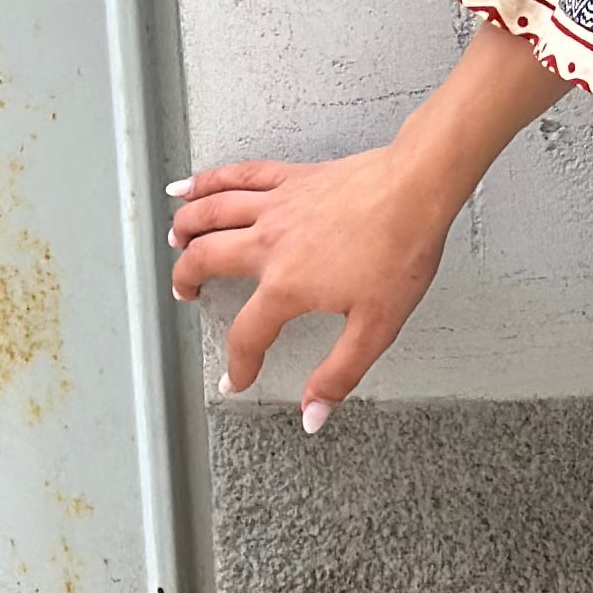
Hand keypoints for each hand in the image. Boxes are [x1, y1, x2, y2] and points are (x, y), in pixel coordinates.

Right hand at [167, 142, 457, 422]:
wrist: (417, 190)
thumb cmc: (401, 253)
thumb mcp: (376, 328)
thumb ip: (338, 374)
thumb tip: (312, 416)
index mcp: (287, 286)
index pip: (247, 334)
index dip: (238, 364)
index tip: (235, 379)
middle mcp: (269, 243)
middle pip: (206, 260)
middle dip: (186, 280)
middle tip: (185, 294)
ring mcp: (276, 206)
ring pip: (210, 214)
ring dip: (185, 230)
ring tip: (175, 243)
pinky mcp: (290, 178)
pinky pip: (236, 177)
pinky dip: (205, 181)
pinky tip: (186, 189)